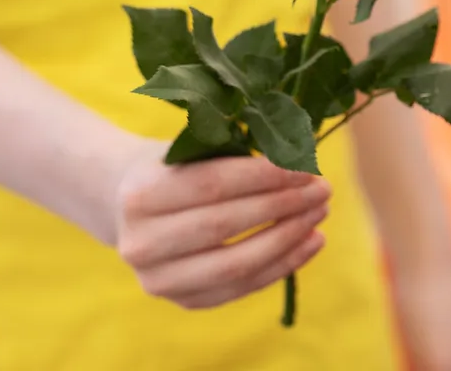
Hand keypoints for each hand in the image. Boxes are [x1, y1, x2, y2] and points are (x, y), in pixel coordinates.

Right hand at [114, 144, 330, 308]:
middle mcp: (141, 242)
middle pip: (225, 225)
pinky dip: (282, 265)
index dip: (264, 177)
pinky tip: (311, 241)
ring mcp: (159, 280)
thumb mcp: (191, 149)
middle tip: (322, 188)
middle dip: (282, 205)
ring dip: (289, 238)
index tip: (305, 166)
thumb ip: (233, 153)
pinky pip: (242, 287)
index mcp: (140, 194)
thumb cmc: (173, 168)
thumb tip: (298, 157)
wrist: (127, 207)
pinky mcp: (182, 302)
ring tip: (320, 214)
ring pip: (237, 264)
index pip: (213, 185)